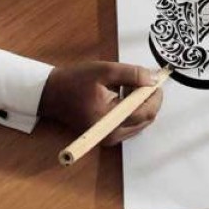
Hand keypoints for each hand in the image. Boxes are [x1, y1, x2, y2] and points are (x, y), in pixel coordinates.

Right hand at [39, 61, 163, 144]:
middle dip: (148, 98)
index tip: (156, 78)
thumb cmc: (75, 81)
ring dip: (140, 103)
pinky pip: (130, 124)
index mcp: (110, 120)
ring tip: (126, 85)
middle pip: (146, 119)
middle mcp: (111, 135)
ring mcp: (109, 138)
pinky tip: (121, 94)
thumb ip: (131, 74)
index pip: (146, 112)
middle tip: (140, 79)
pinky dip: (132, 109)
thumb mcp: (104, 71)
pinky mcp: (107, 136)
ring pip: (140, 122)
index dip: (156, 95)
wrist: (52, 94)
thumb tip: (153, 79)